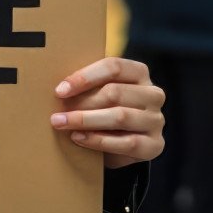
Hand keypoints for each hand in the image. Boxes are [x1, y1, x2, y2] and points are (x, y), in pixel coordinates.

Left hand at [50, 55, 164, 169]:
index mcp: (139, 73)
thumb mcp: (98, 93)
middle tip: (57, 113)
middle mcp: (153, 94)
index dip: (85, 77)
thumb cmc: (104, 110)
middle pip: (114, 92)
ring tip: (62, 124)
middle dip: (81, 102)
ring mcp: (156, 120)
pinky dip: (98, 140)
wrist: (121, 144)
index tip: (60, 90)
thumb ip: (87, 85)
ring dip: (86, 120)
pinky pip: (126, 142)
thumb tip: (58, 87)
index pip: (114, 67)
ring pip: (120, 116)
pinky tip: (78, 138)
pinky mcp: (155, 145)